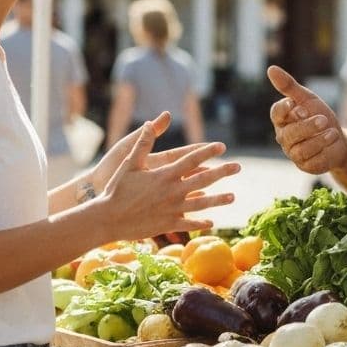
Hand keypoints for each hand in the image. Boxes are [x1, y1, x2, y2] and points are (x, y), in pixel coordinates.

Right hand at [90, 115, 239, 239]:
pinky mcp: (168, 224)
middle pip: (203, 180)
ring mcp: (172, 209)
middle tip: (238, 167)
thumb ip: (142, 144)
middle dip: (222, 172)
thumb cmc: (116, 189)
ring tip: (232, 197)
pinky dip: (201, 223)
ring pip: (201, 204)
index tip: (221, 146)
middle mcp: (173, 191)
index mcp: (165, 174)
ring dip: (218, 200)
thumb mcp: (129, 164)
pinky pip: (189, 223)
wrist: (108, 218)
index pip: (192, 159)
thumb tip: (149, 123)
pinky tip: (211, 222)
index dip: (207, 152)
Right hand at [268, 65, 346, 173]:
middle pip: (290, 133)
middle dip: (308, 126)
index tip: (294, 104)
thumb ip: (289, 86)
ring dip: (319, 139)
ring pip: (302, 149)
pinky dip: (325, 150)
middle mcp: (284, 137)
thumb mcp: (308, 99)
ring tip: (332, 133)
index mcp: (282, 120)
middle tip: (324, 119)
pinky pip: (312, 160)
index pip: (276, 114)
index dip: (284, 109)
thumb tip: (271, 69)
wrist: (339, 139)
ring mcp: (294, 153)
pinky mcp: (306, 166)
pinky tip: (332, 143)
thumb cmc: (320, 116)